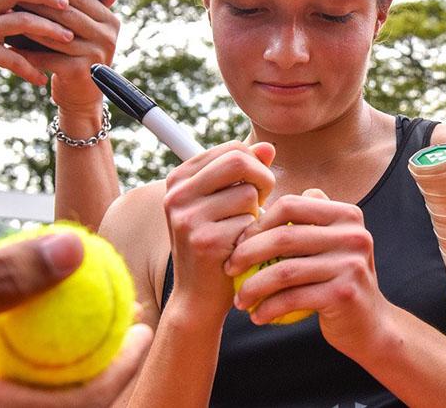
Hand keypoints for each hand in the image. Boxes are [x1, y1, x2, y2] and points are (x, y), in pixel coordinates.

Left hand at [14, 0, 122, 113]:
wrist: (82, 96)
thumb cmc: (79, 56)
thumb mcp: (89, 30)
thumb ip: (90, 5)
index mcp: (110, 21)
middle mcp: (108, 37)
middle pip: (68, 14)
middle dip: (39, 3)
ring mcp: (96, 55)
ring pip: (55, 35)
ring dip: (29, 25)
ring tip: (9, 15)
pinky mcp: (81, 72)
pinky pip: (48, 57)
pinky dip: (27, 52)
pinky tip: (10, 44)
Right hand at [162, 141, 274, 322]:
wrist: (197, 298)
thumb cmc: (216, 246)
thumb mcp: (222, 204)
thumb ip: (244, 173)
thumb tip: (268, 147)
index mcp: (178, 179)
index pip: (232, 149)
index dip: (255, 165)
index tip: (256, 187)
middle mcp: (177, 194)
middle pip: (238, 160)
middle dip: (263, 179)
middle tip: (263, 202)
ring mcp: (188, 218)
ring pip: (248, 193)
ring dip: (257, 213)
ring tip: (244, 231)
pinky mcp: (205, 241)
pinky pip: (249, 222)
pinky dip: (254, 236)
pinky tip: (240, 249)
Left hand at [225, 189, 388, 354]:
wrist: (369, 324)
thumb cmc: (336, 280)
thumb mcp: (331, 243)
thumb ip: (308, 219)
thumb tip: (266, 201)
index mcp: (347, 215)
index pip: (291, 205)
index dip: (259, 222)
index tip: (239, 242)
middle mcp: (353, 235)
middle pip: (284, 237)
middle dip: (247, 253)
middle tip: (229, 269)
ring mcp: (351, 264)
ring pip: (284, 271)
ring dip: (252, 286)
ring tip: (239, 299)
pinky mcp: (343, 294)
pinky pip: (293, 298)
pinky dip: (269, 308)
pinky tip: (257, 316)